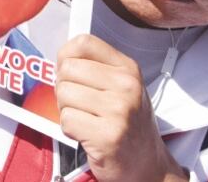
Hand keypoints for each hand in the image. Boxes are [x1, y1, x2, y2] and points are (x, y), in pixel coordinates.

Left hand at [56, 35, 185, 181]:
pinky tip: (86, 134)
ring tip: (86, 119)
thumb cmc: (127, 123)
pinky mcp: (108, 136)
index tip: (69, 72)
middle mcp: (126, 86)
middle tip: (79, 104)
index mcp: (128, 69)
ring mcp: (119, 111)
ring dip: (66, 110)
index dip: (66, 56)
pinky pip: (66, 120)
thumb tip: (60, 59)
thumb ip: (94, 68)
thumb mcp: (121, 87)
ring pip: (63, 94)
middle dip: (64, 88)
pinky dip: (69, 129)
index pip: (83, 42)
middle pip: (67, 70)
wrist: (147, 165)